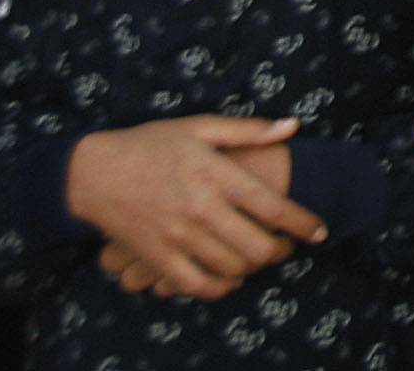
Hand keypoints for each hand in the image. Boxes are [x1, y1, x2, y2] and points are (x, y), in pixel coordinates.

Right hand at [65, 116, 322, 303]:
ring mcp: (177, 236)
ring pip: (231, 267)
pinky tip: (230, 278)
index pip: (272, 206)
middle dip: (281, 251)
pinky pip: (195, 284)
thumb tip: (293, 126)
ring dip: (254, 268)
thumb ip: (249, 130)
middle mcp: (201, 209)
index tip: (320, 232)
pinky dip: (220, 287)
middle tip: (287, 247)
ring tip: (260, 258)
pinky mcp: (156, 257)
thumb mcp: (200, 127)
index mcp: (216, 175)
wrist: (93, 172)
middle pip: (257, 245)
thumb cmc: (150, 144)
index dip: (303, 223)